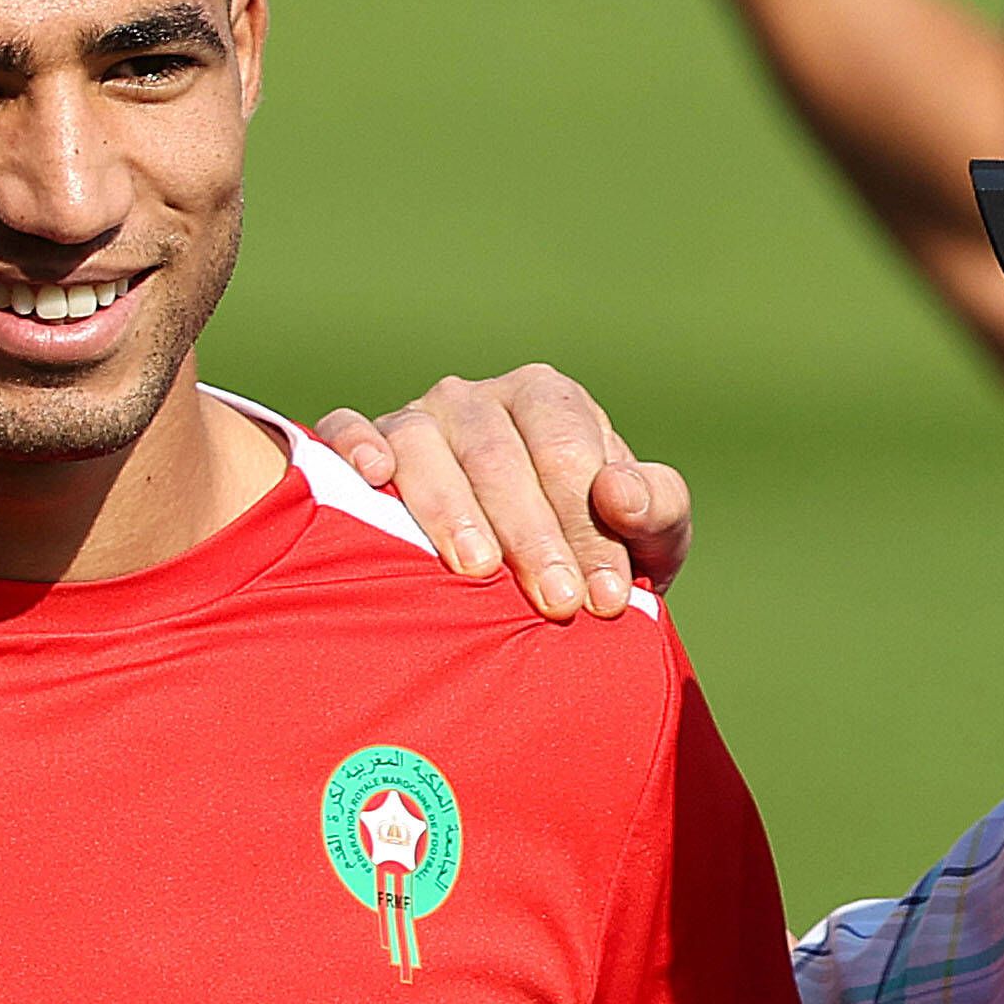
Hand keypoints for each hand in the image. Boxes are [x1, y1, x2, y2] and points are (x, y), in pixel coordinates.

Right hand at [314, 366, 691, 619]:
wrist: (513, 579)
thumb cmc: (586, 553)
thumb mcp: (645, 538)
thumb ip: (656, 508)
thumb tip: (620, 494)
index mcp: (547, 400)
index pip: (567, 452)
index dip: (587, 523)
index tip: (603, 596)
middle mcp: (476, 398)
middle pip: (497, 456)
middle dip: (532, 534)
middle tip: (556, 604)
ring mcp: (415, 418)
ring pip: (423, 446)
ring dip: (449, 508)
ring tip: (476, 569)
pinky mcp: (361, 441)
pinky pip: (346, 428)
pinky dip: (356, 445)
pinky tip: (374, 476)